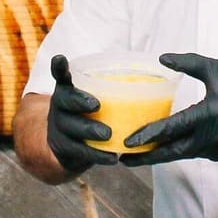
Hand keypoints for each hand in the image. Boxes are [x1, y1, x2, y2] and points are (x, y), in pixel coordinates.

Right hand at [44, 54, 117, 175]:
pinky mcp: (64, 148)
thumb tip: (158, 78)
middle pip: (65, 101)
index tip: (61, 59)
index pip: (60, 75)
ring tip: (108, 134)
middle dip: (79, 101)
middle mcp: (59, 105)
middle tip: (96, 105)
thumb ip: (112, 88)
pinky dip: (97, 155)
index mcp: (67, 89)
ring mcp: (59, 127)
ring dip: (89, 131)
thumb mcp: (94, 96)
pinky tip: (113, 158)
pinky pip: (80, 151)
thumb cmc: (90, 113)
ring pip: (71, 128)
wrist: (66, 143)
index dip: (59, 68)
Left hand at [122, 53, 217, 165]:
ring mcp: (216, 149)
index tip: (127, 141)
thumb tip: (162, 58)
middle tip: (123, 158)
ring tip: (139, 154)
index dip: (147, 136)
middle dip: (146, 157)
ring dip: (161, 155)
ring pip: (182, 155)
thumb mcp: (216, 68)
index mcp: (209, 115)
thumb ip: (188, 63)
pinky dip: (180, 150)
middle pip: (171, 153)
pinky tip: (166, 146)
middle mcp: (211, 137)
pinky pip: (195, 153)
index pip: (171, 129)